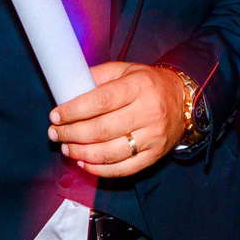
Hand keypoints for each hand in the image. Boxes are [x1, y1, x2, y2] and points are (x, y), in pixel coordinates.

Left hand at [47, 61, 187, 177]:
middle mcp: (148, 112)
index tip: (55, 115)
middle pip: (101, 130)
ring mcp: (153, 136)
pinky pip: (123, 168)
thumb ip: (98, 76)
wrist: (183, 101)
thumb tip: (68, 86)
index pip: (100, 101)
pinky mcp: (154, 155)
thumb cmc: (149, 84)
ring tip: (66, 148)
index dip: (74, 111)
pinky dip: (99, 169)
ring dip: (82, 153)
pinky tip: (84, 162)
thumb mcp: (125, 70)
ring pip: (110, 152)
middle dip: (71, 134)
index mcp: (138, 86)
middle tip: (55, 134)